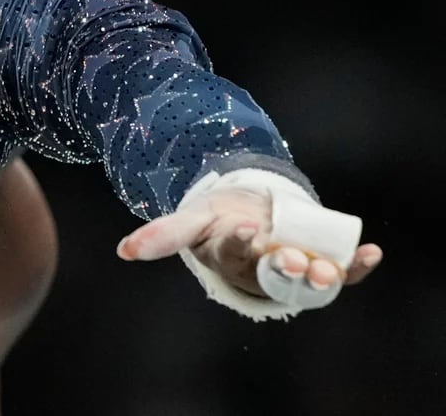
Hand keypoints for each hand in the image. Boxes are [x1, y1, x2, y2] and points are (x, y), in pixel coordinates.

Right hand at [115, 188, 381, 298]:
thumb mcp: (190, 220)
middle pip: (274, 272)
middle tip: (293, 258)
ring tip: (327, 269)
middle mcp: (262, 267)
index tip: (247, 231)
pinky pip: (342, 271)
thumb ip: (161, 235)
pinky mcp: (321, 264)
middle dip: (284, 267)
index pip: (232, 252)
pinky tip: (371, 254)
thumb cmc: (218, 219)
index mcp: (229, 254)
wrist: (251, 215)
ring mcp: (293, 266)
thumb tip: (123, 252)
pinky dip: (357, 265)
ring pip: (308, 279)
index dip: (240, 243)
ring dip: (321, 276)